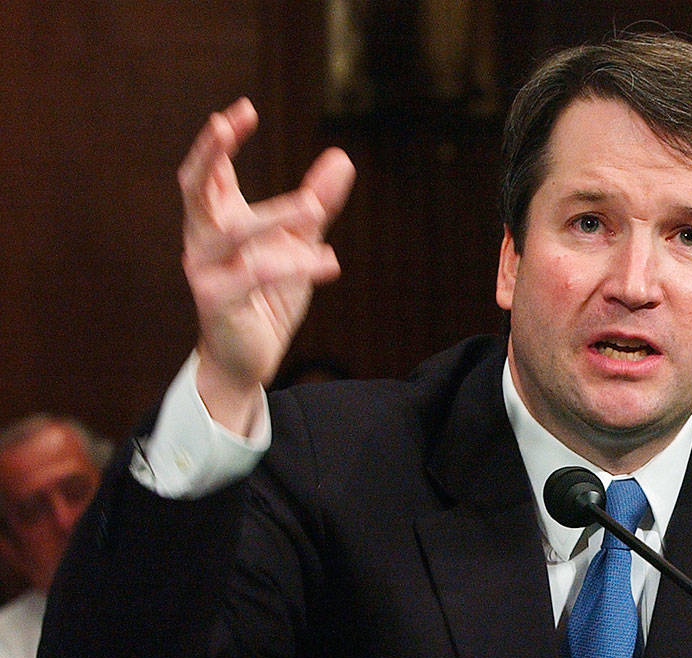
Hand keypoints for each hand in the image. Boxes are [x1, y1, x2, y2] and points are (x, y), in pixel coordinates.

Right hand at [179, 97, 354, 433]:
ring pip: (230, 232)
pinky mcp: (218, 301)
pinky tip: (328, 262)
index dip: (219, 140)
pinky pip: (253, 276)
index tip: (243, 110)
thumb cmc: (266, 295)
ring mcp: (205, 270)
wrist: (246, 358)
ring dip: (273, 215)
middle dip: (209, 153)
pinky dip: (292, 266)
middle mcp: (202, 240)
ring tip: (314, 208)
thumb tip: (341, 157)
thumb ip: (315, 204)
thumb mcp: (297, 243)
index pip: (208, 171)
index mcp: (215, 220)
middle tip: (227, 121)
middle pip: (194, 187)